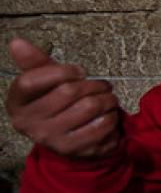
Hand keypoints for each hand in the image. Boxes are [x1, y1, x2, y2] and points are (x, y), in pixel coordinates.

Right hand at [5, 37, 121, 158]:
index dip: (60, 71)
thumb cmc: (57, 103)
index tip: (80, 71)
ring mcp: (51, 138)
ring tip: (109, 99)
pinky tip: (109, 116)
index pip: (30, 82)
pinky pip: (102, 126)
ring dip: (107, 100)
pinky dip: (112, 117)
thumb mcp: (45, 82)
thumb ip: (35, 62)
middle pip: (67, 92)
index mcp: (17, 103)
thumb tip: (17, 42)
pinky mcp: (73, 149)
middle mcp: (29, 123)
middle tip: (103, 85)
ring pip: (89, 107)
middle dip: (93, 84)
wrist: (69, 139)